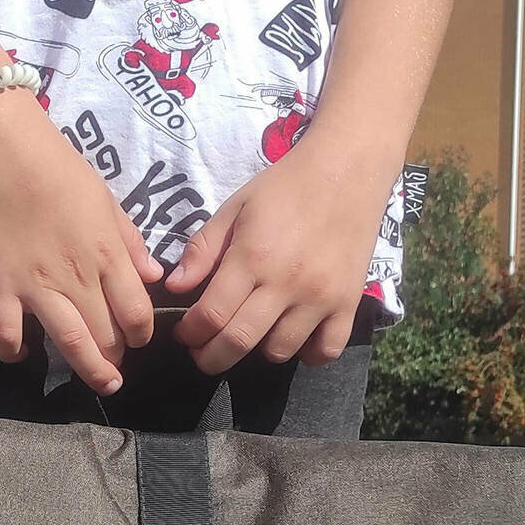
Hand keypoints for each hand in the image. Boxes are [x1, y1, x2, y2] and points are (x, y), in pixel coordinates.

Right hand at [0, 93, 163, 393]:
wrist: (0, 146)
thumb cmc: (57, 166)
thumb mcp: (106, 198)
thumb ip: (130, 241)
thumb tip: (154, 277)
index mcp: (107, 253)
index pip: (136, 311)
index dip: (141, 333)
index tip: (138, 337)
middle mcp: (77, 277)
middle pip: (107, 334)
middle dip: (117, 356)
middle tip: (116, 365)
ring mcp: (36, 286)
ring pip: (70, 343)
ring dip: (88, 369)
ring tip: (100, 383)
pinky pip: (7, 333)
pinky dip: (13, 350)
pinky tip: (20, 354)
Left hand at [166, 138, 399, 371]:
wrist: (348, 167)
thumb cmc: (285, 186)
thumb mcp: (235, 207)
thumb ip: (203, 248)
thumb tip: (175, 288)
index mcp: (252, 256)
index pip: (211, 315)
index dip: (190, 333)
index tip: (185, 333)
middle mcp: (286, 283)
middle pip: (238, 342)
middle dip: (211, 357)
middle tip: (203, 353)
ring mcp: (320, 297)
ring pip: (279, 351)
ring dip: (257, 351)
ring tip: (252, 334)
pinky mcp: (348, 302)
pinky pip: (327, 350)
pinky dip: (308, 354)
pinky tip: (297, 337)